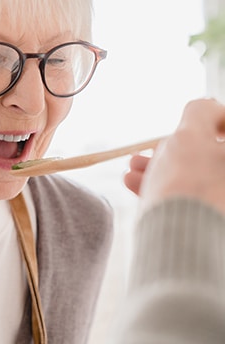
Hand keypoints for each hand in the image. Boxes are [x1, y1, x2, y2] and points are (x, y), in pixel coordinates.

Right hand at [129, 98, 224, 213]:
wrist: (180, 239)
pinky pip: (189, 199)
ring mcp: (222, 202)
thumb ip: (199, 111)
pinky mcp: (211, 221)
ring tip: (133, 170)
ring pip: (196, 178)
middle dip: (174, 150)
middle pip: (210, 156)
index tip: (188, 128)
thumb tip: (206, 107)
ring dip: (161, 169)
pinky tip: (134, 184)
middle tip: (151, 152)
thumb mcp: (189, 134)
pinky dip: (165, 189)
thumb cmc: (187, 184)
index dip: (211, 121)